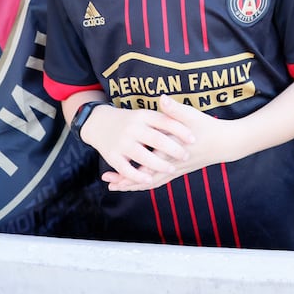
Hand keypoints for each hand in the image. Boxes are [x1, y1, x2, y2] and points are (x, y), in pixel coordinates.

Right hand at [80, 102, 194, 188]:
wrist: (99, 122)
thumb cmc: (131, 121)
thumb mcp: (145, 113)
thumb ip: (163, 116)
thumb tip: (183, 116)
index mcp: (143, 115)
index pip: (165, 122)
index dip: (180, 130)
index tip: (194, 138)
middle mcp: (132, 127)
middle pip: (156, 139)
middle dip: (173, 149)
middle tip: (186, 155)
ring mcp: (122, 142)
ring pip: (142, 156)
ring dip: (158, 164)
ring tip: (171, 169)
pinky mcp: (112, 155)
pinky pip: (125, 168)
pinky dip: (137, 175)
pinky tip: (149, 179)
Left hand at [102, 95, 235, 191]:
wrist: (225, 143)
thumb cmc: (208, 127)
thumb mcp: (191, 116)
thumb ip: (174, 109)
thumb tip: (162, 98)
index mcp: (170, 153)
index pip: (144, 167)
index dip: (126, 172)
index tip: (110, 174)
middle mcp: (172, 165)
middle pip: (145, 179)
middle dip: (126, 182)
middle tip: (108, 183)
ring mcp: (176, 169)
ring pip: (152, 182)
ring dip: (135, 184)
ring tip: (117, 185)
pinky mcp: (179, 169)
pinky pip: (160, 180)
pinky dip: (147, 182)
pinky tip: (138, 181)